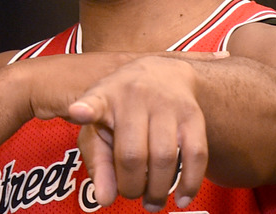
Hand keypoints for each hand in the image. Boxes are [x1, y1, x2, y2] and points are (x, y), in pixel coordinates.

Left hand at [68, 51, 227, 210]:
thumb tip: (105, 199)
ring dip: (158, 189)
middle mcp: (136, 96)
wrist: (163, 73)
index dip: (86, 109)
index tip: (79, 112)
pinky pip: (196, 154)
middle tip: (131, 193)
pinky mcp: (193, 115)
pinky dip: (190, 182)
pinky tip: (181, 199)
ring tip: (152, 202)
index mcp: (106, 97)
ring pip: (165, 157)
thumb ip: (99, 163)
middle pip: (132, 153)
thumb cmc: (122, 108)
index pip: (94, 102)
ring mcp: (167, 104)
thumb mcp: (100, 126)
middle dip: (131, 186)